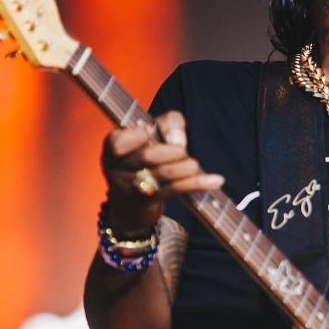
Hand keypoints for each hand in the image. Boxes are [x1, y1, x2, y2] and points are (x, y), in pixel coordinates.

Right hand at [101, 110, 223, 234]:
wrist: (131, 205)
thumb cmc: (146, 159)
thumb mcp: (154, 133)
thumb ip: (169, 123)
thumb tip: (177, 141)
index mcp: (112, 145)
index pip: (120, 139)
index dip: (140, 135)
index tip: (149, 132)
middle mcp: (115, 168)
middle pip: (149, 156)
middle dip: (173, 152)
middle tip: (183, 152)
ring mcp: (130, 188)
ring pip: (163, 174)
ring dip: (187, 168)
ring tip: (196, 165)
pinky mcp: (148, 202)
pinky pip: (175, 190)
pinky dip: (197, 183)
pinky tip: (216, 180)